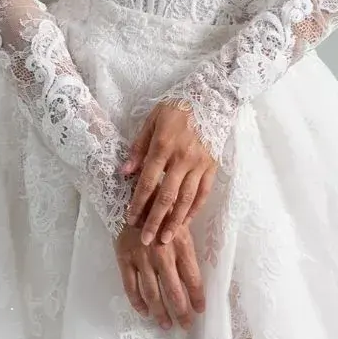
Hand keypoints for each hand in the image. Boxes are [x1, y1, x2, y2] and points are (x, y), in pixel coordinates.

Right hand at [114, 212, 206, 330]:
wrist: (132, 196)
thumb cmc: (163, 210)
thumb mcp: (182, 224)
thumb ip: (187, 249)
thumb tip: (196, 278)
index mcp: (180, 245)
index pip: (192, 278)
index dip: (197, 297)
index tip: (201, 310)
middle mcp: (162, 255)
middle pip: (174, 291)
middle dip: (181, 312)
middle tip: (186, 325)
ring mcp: (141, 259)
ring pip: (152, 293)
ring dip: (160, 313)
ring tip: (166, 325)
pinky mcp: (124, 259)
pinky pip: (130, 287)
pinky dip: (138, 302)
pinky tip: (144, 312)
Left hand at [121, 98, 217, 246]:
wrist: (212, 98)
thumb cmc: (177, 108)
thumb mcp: (152, 120)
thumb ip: (138, 147)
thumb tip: (125, 172)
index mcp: (163, 146)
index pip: (148, 182)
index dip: (138, 203)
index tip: (130, 220)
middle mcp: (182, 159)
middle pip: (167, 197)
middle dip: (155, 221)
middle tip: (147, 240)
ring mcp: (200, 164)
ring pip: (186, 199)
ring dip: (175, 221)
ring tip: (166, 239)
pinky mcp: (212, 167)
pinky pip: (203, 193)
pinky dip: (194, 209)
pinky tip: (185, 222)